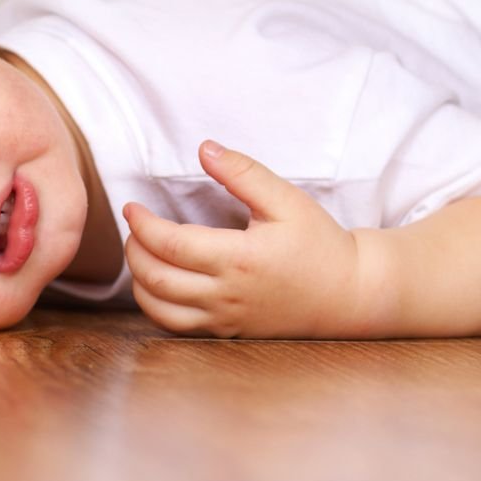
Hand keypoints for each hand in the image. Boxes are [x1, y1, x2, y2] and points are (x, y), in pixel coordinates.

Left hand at [122, 140, 363, 338]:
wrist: (348, 294)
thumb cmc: (319, 244)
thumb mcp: (287, 200)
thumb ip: (243, 172)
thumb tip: (204, 148)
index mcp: (239, 259)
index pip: (169, 244)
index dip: (142, 224)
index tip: (132, 206)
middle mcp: (227, 294)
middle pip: (156, 278)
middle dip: (134, 250)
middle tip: (135, 227)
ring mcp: (226, 319)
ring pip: (159, 309)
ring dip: (139, 281)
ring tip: (142, 253)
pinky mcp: (228, 333)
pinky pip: (177, 327)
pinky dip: (156, 306)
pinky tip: (159, 284)